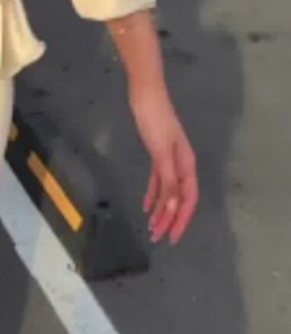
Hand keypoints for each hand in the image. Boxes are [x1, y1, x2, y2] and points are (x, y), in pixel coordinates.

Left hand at [129, 84, 197, 244]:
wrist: (146, 95)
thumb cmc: (154, 121)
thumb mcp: (161, 152)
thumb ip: (169, 179)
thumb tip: (176, 206)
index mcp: (186, 165)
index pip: (188, 199)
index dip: (181, 219)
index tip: (171, 237)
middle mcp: (181, 165)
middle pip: (179, 199)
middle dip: (170, 219)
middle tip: (158, 237)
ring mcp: (170, 160)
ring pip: (168, 192)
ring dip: (161, 210)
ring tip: (151, 227)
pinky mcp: (158, 155)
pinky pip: (159, 181)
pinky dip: (154, 194)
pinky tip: (147, 206)